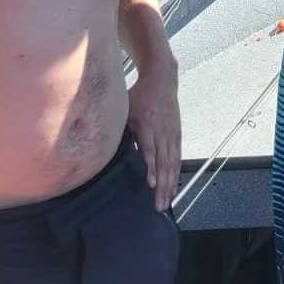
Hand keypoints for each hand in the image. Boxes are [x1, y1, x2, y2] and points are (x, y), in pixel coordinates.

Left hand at [127, 61, 182, 211]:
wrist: (162, 78)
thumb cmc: (141, 94)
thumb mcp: (126, 109)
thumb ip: (120, 129)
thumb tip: (105, 149)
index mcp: (147, 124)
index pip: (150, 150)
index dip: (152, 168)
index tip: (151, 184)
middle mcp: (162, 131)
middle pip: (164, 162)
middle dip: (162, 185)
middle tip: (159, 205)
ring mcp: (171, 134)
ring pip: (173, 163)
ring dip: (170, 184)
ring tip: (167, 202)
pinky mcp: (177, 135)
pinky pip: (177, 157)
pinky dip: (176, 173)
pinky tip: (174, 186)